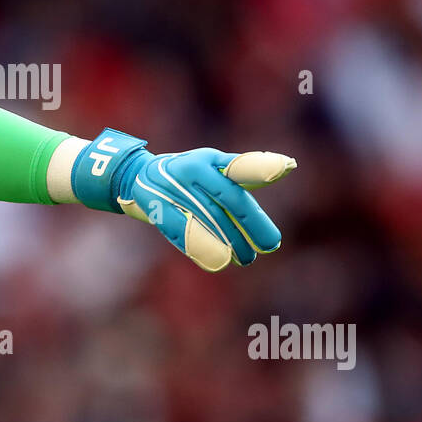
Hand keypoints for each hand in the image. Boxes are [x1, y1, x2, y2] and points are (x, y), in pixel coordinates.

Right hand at [71, 130, 295, 271]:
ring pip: (209, 218)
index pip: (239, 165)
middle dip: (252, 224)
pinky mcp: (155, 208)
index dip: (260, 165)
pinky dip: (200, 247)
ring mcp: (172, 188)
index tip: (284, 168)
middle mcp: (192, 170)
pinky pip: (180, 230)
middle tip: (269, 244)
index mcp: (209, 160)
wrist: (134, 177)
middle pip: (230, 199)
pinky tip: (218, 261)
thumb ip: (247, 171)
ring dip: (230, 241)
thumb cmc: (186, 174)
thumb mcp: (213, 166)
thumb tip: (288, 166)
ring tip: (245, 258)